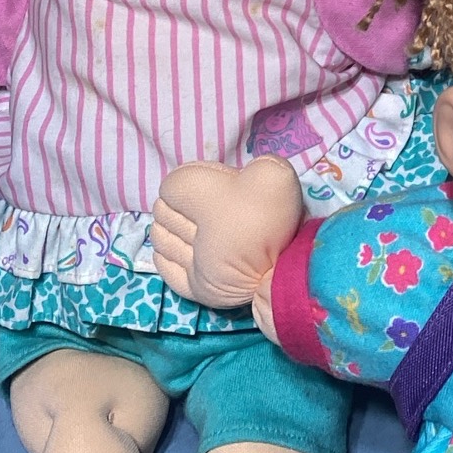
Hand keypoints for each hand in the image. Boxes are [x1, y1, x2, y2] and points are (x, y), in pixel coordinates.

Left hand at [151, 157, 303, 319]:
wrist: (292, 269)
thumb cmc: (277, 217)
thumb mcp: (274, 172)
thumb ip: (254, 164)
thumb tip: (243, 178)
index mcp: (199, 195)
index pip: (171, 184)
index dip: (190, 179)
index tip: (211, 185)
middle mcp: (185, 228)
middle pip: (162, 211)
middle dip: (178, 205)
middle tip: (202, 205)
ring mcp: (187, 261)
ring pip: (161, 238)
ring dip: (170, 229)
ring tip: (191, 227)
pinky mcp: (193, 288)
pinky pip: (164, 266)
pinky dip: (167, 255)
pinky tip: (180, 250)